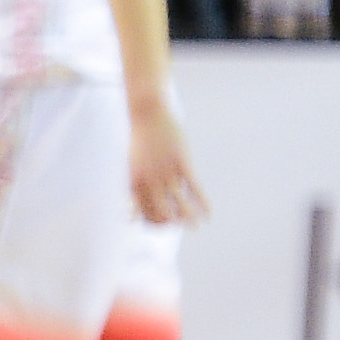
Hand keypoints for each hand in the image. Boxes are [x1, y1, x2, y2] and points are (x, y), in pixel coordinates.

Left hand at [128, 103, 207, 224]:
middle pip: (161, 214)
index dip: (155, 224)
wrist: (147, 113)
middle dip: (171, 224)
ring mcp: (166, 172)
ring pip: (180, 205)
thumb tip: (131, 215)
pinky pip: (195, 190)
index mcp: (134, 183)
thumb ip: (133, 191)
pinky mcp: (182, 163)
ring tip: (197, 226)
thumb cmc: (139, 142)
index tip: (165, 224)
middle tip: (181, 225)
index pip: (144, 215)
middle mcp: (149, 181)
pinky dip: (203, 204)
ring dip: (189, 219)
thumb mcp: (131, 167)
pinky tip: (209, 214)